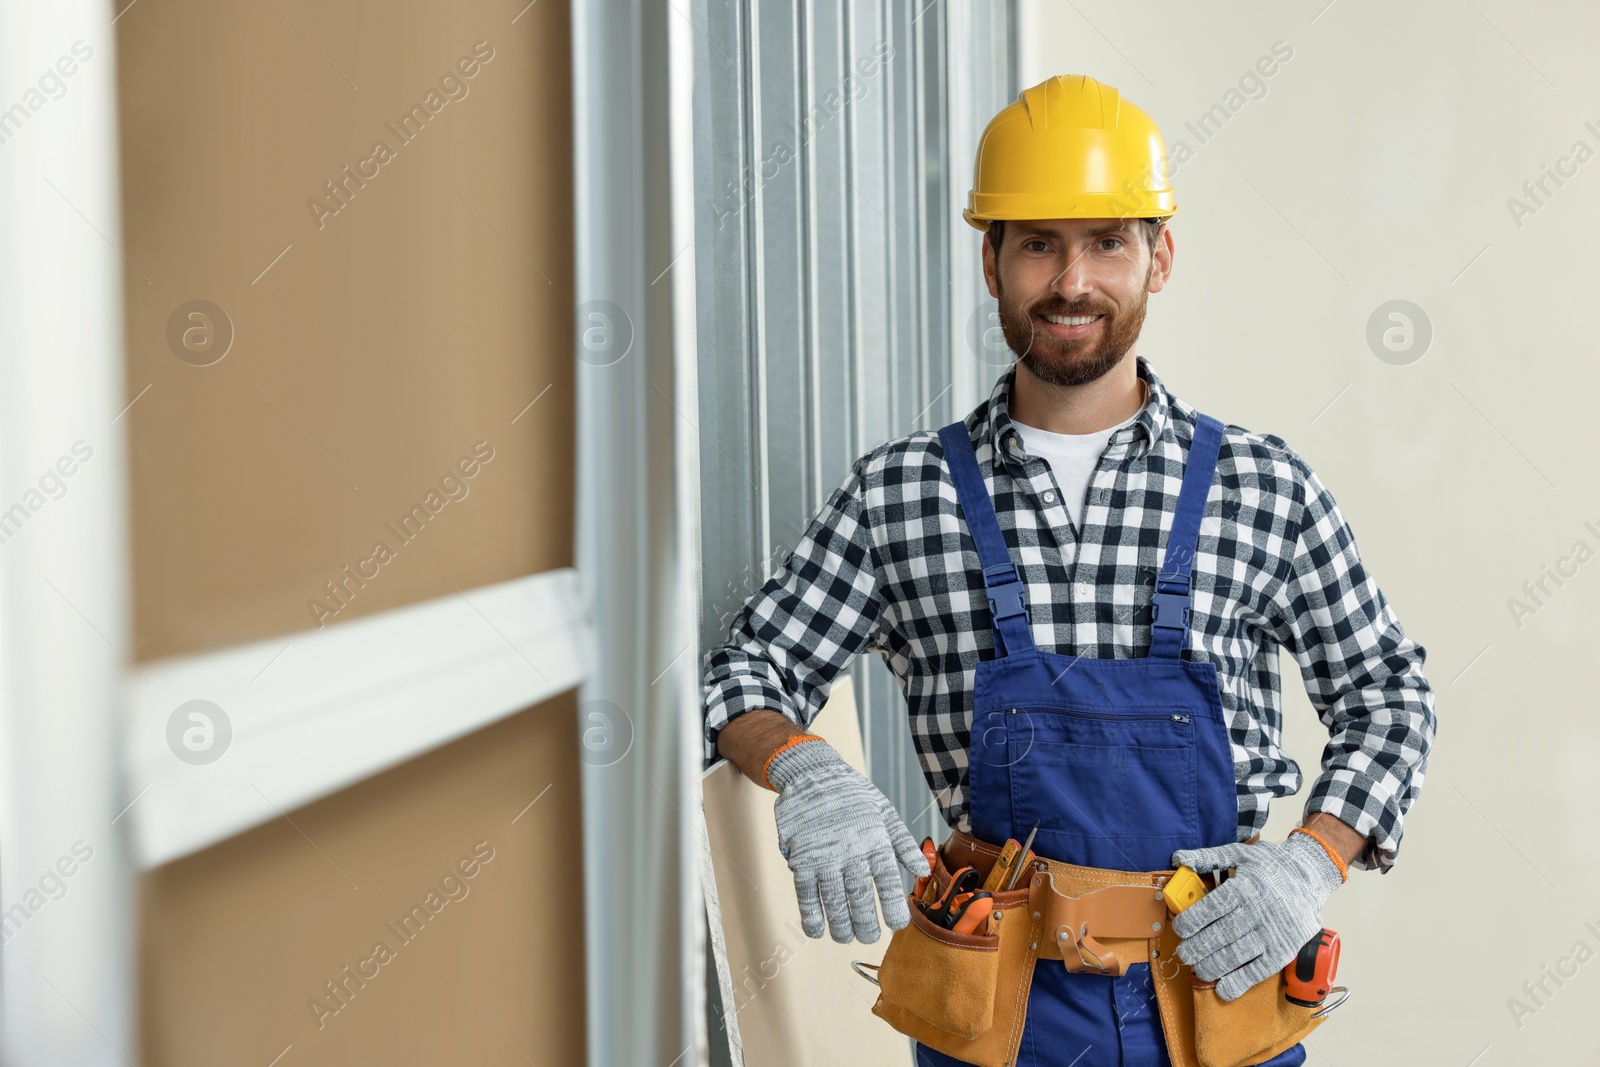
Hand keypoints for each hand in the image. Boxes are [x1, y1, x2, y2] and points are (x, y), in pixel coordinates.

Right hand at [768, 740, 930, 943]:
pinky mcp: (801, 860)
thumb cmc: (852, 794)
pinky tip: (817, 930)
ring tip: (846, 937)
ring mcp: (824, 859)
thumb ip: (903, 844)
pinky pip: (806, 895)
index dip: (892, 908)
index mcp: (875, 843)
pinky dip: (811, 916)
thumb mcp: (885, 812)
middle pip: (860, 899)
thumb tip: (923, 870)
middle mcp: (851, 854)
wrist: (812, 775)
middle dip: (866, 925)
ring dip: (840, 926)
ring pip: (833, 902)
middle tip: (869, 938)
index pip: (887, 884)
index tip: (896, 925)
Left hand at [1169, 834, 1342, 1000]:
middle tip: (1184, 954)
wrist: (1309, 877)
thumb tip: (1177, 859)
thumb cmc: (1271, 865)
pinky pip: (1260, 970)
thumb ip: (1206, 857)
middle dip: (1197, 948)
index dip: (1192, 922)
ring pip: (1237, 954)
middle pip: (1221, 934)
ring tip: (1198, 969)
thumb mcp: (1239, 853)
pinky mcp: (1284, 950)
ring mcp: (1271, 933)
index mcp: (1244, 887)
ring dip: (1213, 966)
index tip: (1180, 929)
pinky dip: (1241, 982)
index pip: (1212, 908)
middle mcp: (1257, 912)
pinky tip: (1224, 988)